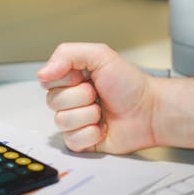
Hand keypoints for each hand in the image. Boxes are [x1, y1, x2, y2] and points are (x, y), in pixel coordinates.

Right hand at [37, 43, 156, 153]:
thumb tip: (42, 72)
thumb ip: (66, 54)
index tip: (83, 76)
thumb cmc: (130, 84)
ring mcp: (75, 120)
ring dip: (87, 115)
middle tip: (97, 94)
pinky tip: (102, 127)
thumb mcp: (99, 54)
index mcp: (70, 78)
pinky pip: (71, 140)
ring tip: (102, 111)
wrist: (151, 111)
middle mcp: (70, 98)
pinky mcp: (82, 140)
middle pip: (52, 102)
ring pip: (61, 121)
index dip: (65, 79)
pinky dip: (90, 134)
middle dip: (79, 97)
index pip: (47, 80)